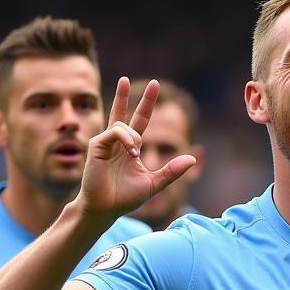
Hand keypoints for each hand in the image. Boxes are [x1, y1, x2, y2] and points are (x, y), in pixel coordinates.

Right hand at [78, 78, 195, 218]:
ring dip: (134, 138)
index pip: (140, 120)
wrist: (106, 209)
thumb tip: (192, 159)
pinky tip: (130, 153)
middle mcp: (117, 142)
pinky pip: (115, 131)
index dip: (147, 104)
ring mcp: (105, 142)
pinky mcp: (97, 145)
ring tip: (134, 155)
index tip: (155, 85)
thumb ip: (171, 171)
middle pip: (124, 112)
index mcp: (130, 148)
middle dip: (127, 94)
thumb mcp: (154, 183)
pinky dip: (126, 140)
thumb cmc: (125, 199)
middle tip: (136, 80)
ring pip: (123, 125)